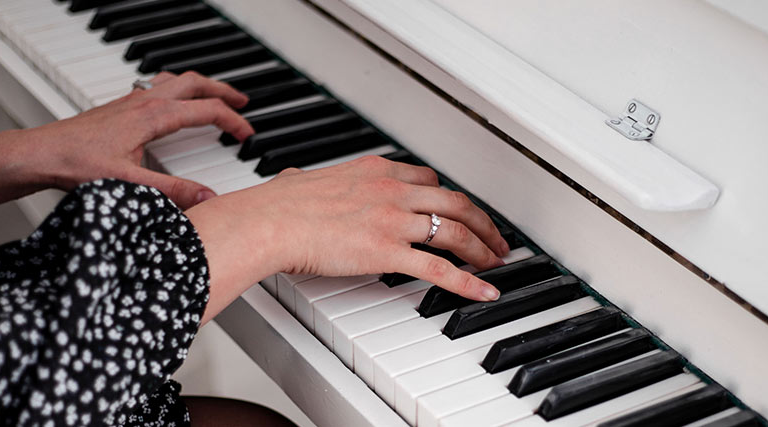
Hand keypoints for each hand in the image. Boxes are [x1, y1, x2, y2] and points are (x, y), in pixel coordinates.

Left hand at [0, 72, 254, 209]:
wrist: (39, 154)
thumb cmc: (75, 164)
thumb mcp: (129, 184)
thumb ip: (172, 191)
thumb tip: (207, 198)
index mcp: (153, 116)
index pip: (206, 111)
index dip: (233, 122)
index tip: (247, 136)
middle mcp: (144, 102)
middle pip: (195, 83)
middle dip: (223, 91)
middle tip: (243, 103)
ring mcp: (131, 101)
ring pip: (176, 80)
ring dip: (200, 86)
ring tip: (214, 96)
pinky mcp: (119, 107)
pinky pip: (157, 86)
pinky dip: (177, 89)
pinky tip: (172, 103)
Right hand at [185, 156, 512, 323]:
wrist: (269, 221)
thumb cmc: (276, 206)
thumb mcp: (300, 180)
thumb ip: (306, 180)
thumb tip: (292, 180)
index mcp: (376, 170)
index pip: (429, 179)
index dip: (451, 198)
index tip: (460, 210)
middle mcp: (393, 190)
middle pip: (456, 201)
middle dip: (484, 222)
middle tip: (497, 238)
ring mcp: (394, 220)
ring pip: (457, 231)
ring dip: (484, 249)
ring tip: (497, 263)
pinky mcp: (388, 252)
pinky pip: (440, 268)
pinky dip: (469, 281)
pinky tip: (485, 290)